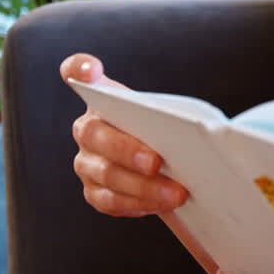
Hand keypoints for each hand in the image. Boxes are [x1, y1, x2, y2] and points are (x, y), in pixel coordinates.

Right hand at [62, 53, 188, 215]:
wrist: (168, 169)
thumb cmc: (168, 133)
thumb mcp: (168, 114)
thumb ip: (166, 111)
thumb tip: (196, 125)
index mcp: (102, 100)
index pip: (78, 73)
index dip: (79, 69)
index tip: (91, 70)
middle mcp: (86, 129)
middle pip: (95, 134)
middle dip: (126, 149)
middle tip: (157, 162)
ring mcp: (86, 162)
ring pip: (106, 174)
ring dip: (143, 186)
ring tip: (176, 192)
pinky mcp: (93, 192)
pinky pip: (110, 201)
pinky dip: (138, 203)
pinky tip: (161, 204)